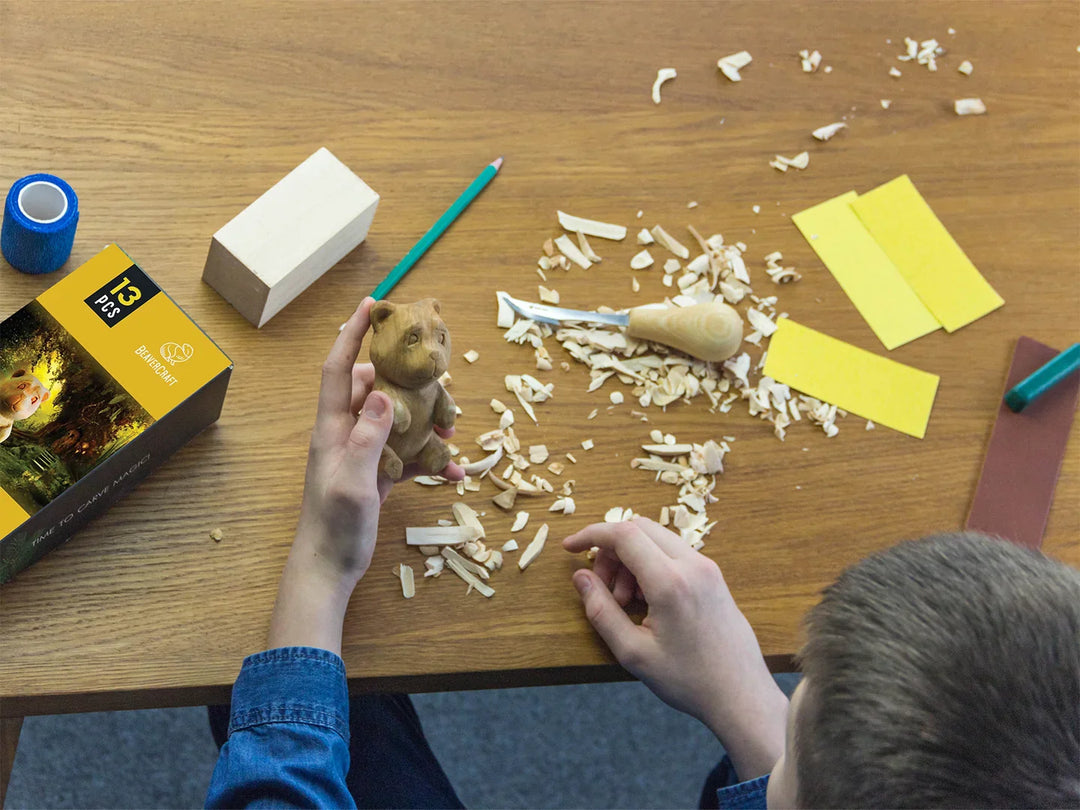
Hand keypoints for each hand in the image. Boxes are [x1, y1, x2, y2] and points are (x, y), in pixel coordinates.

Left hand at [267, 298, 462, 654]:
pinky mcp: (377, 474)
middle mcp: (346, 433)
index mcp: (332, 427)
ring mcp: (363, 453)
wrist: (329, 567)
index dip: (352, 334)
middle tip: (436, 373)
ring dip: (425, 418)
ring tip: (452, 426)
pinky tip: (452, 470)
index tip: (372, 304)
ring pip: (397, 418)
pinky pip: (407, 453)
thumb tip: (383, 393)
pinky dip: (429, 457)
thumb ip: (367, 436)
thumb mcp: (352, 479)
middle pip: (377, 388)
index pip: (340, 368)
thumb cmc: (333, 525)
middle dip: (407, 378)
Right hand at [562, 517, 787, 779]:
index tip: (569, 548)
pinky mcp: (714, 576)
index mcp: (671, 582)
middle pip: (639, 528)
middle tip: (603, 589)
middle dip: (611, 550)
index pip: (624, 534)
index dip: (591, 534)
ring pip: (656, 539)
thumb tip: (581, 577)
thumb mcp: (633, 652)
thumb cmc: (688, 680)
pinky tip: (646, 600)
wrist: (741, 695)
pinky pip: (673, 553)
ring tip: (626, 602)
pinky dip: (651, 564)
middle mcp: (693, 565)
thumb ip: (601, 611)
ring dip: (631, 558)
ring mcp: (707, 568)